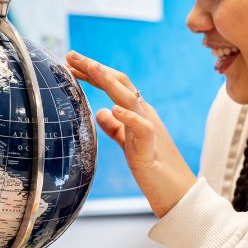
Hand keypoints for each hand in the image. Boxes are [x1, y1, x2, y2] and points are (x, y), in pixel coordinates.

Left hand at [66, 51, 196, 215]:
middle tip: (71, 55)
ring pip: (130, 97)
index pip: (114, 85)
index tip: (71, 63)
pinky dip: (127, 116)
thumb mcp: (129, 145)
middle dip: (95, 68)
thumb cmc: (154, 169)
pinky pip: (141, 127)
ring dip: (109, 81)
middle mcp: (144, 114)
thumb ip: (116, 128)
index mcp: (138, 113)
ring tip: (91, 68)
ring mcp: (149, 127)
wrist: (177, 192)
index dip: (93, 73)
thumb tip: (101, 111)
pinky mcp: (151, 146)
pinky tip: (111, 108)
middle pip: (120, 83)